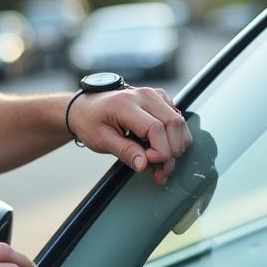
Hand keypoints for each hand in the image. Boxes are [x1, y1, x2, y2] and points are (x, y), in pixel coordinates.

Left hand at [67, 86, 191, 184]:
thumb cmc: (91, 122)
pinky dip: (175, 137)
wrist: (86, 108)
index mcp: (125, 104)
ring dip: (177, 146)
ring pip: (180, 121)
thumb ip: (125, 152)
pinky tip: (162, 150)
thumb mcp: (102, 140)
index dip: (159, 151)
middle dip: (172, 152)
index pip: (155, 128)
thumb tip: (144, 165)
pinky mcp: (160, 99)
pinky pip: (177, 118)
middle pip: (174, 123)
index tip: (149, 164)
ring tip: (162, 165)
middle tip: (161, 171)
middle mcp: (144, 95)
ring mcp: (154, 95)